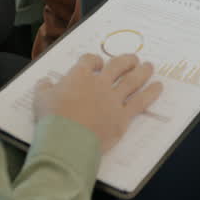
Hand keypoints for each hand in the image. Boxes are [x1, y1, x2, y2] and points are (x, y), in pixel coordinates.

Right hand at [33, 52, 162, 152]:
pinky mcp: (123, 116)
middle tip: (133, 59)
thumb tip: (45, 81)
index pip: (89, 60)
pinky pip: (141, 101)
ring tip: (149, 66)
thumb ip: (44, 87)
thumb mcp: (40, 99)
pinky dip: (151, 93)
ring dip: (142, 71)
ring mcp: (113, 99)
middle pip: (117, 66)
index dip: (94, 60)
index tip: (97, 63)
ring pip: (132, 80)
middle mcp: (99, 83)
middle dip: (126, 61)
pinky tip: (159, 87)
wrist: (66, 140)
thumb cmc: (51, 119)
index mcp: (79, 76)